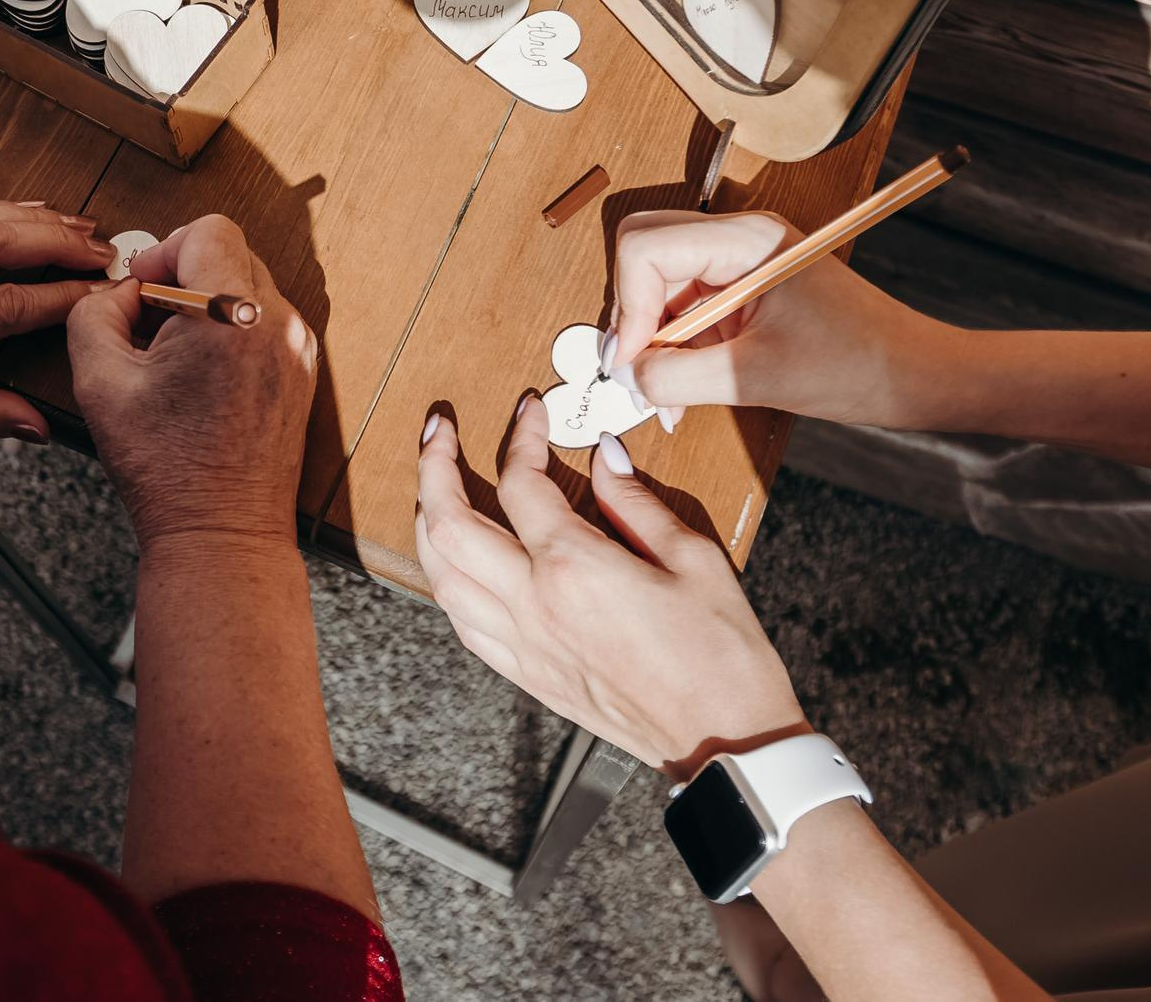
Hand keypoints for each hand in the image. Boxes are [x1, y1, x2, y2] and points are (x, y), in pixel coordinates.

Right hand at [67, 216, 318, 548]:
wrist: (221, 532)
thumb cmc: (166, 469)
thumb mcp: (99, 383)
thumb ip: (94, 313)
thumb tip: (120, 292)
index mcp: (230, 314)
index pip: (208, 229)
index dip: (164, 249)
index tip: (143, 288)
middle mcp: (277, 323)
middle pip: (230, 251)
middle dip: (184, 274)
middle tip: (150, 322)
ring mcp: (298, 348)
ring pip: (249, 285)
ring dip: (208, 303)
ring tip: (174, 355)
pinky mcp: (303, 372)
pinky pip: (265, 322)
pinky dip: (231, 331)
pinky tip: (200, 375)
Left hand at [416, 393, 804, 774]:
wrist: (724, 740)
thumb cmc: (721, 653)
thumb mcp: (694, 558)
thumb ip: (636, 501)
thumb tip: (602, 456)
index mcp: (574, 567)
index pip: (520, 482)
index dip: (521, 436)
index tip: (531, 410)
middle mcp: (533, 604)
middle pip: (448, 524)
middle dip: (434, 466)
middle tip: (439, 430)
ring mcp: (522, 645)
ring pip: (439, 574)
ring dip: (426, 521)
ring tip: (433, 487)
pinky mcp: (526, 675)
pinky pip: (462, 621)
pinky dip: (447, 580)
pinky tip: (456, 562)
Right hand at [608, 209, 949, 428]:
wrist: (913, 374)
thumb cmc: (858, 366)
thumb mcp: (756, 378)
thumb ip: (678, 376)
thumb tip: (627, 376)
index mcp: (746, 239)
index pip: (645, 247)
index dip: (628, 306)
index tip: (632, 361)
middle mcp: (738, 237)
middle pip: (642, 252)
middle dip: (631, 314)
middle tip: (638, 369)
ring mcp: (739, 258)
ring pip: (657, 281)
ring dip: (652, 336)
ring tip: (665, 392)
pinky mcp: (742, 285)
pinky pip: (684, 302)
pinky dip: (674, 344)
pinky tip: (683, 385)